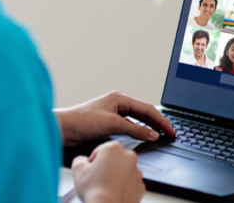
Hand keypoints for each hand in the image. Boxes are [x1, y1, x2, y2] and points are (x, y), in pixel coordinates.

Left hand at [55, 91, 174, 146]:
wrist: (64, 128)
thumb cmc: (82, 121)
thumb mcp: (112, 124)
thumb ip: (134, 129)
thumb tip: (152, 134)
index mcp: (120, 98)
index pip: (147, 109)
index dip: (161, 120)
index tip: (170, 130)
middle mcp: (117, 103)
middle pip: (144, 112)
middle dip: (157, 122)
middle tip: (170, 133)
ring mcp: (113, 112)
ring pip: (137, 119)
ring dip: (148, 126)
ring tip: (160, 134)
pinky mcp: (108, 122)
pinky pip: (129, 125)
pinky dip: (138, 130)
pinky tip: (143, 135)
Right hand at [72, 141, 144, 202]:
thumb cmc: (95, 190)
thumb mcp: (78, 170)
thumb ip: (80, 160)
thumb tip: (82, 161)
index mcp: (114, 148)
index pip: (100, 151)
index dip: (93, 162)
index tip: (91, 171)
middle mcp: (129, 157)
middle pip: (114, 159)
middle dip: (106, 167)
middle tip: (98, 179)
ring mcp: (136, 171)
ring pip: (123, 171)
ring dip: (116, 177)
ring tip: (105, 188)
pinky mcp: (140, 185)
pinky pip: (130, 184)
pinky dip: (123, 187)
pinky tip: (114, 193)